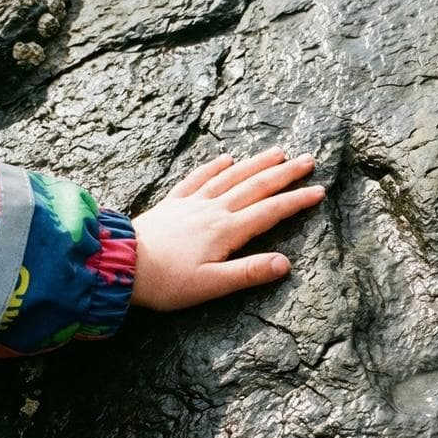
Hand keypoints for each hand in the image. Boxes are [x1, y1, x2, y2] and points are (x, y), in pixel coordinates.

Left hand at [129, 147, 325, 310]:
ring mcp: (193, 203)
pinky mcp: (173, 203)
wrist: (119, 264)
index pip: (271, 211)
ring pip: (232, 177)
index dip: (296, 201)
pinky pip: (198, 178)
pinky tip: (226, 158)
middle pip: (256, 186)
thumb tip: (285, 263)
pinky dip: (215, 166)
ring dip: (257, 163)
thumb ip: (249, 272)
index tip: (319, 190)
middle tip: (308, 160)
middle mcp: (214, 210)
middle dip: (285, 173)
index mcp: (227, 230)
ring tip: (277, 152)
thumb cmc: (166, 282)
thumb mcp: (211, 285)